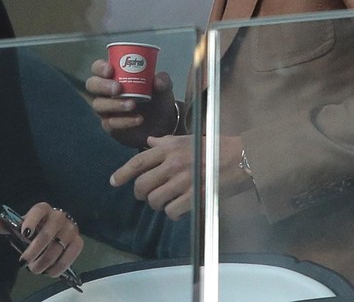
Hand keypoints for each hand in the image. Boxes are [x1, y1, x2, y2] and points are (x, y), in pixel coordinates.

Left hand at [0, 202, 82, 277]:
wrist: (56, 231)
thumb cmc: (36, 228)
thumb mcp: (22, 225)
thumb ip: (8, 226)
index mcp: (43, 209)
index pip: (38, 211)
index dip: (31, 221)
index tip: (24, 234)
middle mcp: (59, 216)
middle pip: (46, 234)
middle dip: (33, 252)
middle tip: (24, 263)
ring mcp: (70, 229)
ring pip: (56, 248)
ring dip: (43, 262)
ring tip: (35, 269)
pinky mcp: (78, 242)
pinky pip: (70, 256)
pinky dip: (59, 267)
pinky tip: (50, 272)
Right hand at [85, 59, 179, 147]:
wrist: (163, 123)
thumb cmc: (158, 98)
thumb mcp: (164, 87)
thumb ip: (163, 81)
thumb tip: (157, 81)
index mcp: (114, 76)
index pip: (97, 68)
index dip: (100, 67)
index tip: (110, 70)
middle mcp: (105, 91)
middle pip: (92, 85)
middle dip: (102, 85)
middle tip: (118, 88)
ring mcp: (105, 109)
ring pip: (98, 105)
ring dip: (114, 104)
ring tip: (132, 104)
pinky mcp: (110, 126)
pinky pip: (110, 123)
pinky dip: (124, 121)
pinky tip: (138, 119)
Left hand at [109, 134, 251, 219]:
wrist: (240, 157)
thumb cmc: (213, 148)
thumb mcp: (187, 139)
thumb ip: (165, 142)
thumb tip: (148, 142)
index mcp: (169, 148)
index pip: (138, 162)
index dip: (122, 173)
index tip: (113, 182)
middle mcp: (172, 163)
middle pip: (142, 184)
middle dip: (141, 193)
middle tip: (147, 196)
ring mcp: (183, 180)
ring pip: (155, 200)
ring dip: (158, 204)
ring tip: (167, 201)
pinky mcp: (195, 196)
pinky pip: (172, 211)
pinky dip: (172, 214)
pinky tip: (179, 209)